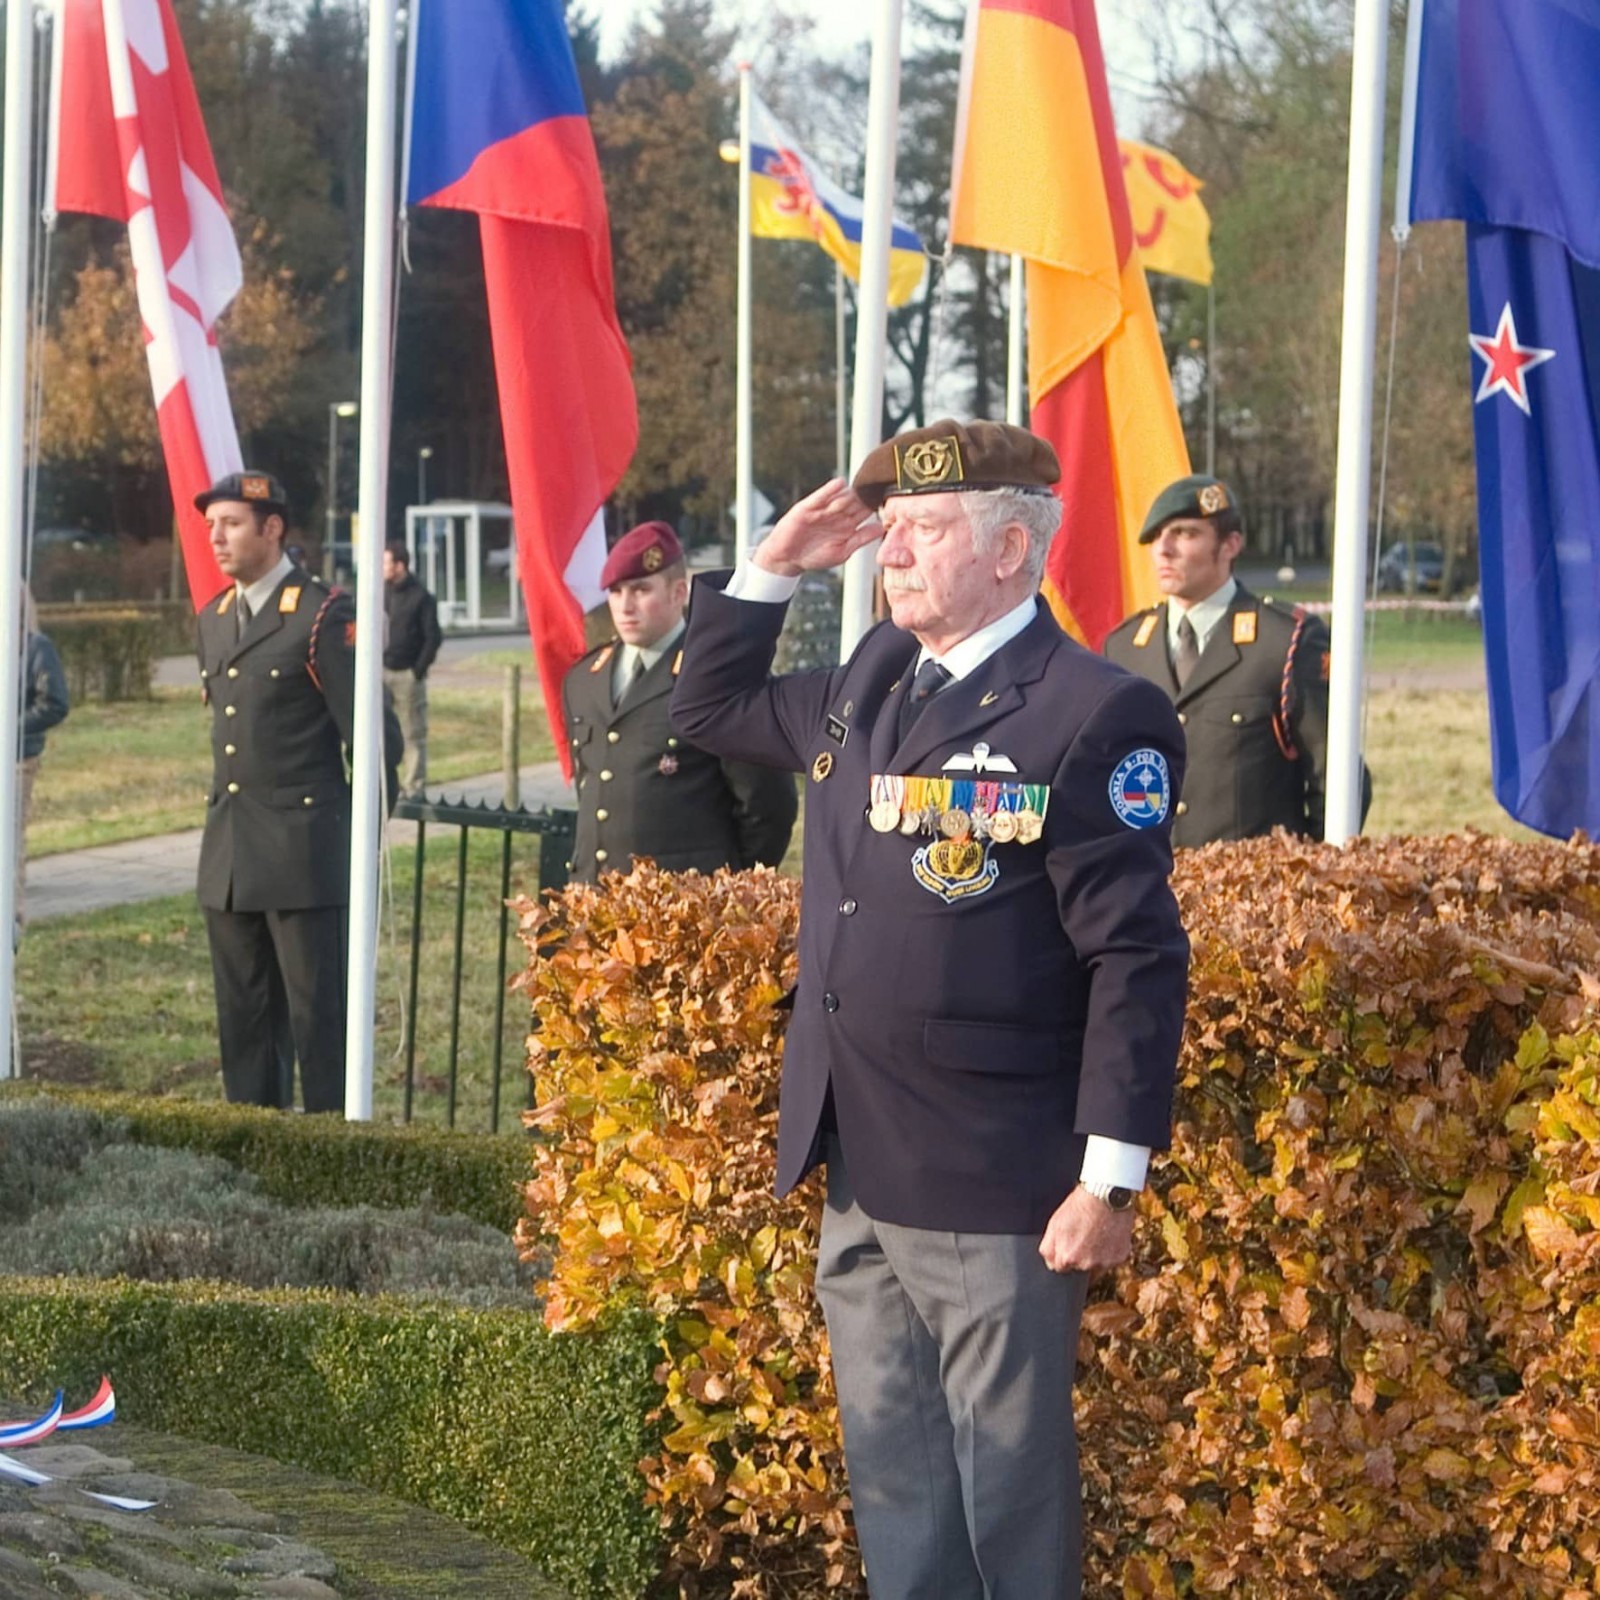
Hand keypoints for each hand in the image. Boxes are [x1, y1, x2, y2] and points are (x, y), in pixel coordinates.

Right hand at [754, 479, 879, 577]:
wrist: (788, 558)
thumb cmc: (815, 556)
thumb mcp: (843, 551)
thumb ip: (861, 538)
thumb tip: (881, 527)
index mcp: (848, 524)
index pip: (866, 510)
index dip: (877, 504)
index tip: (891, 496)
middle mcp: (838, 514)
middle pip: (856, 501)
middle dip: (867, 494)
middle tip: (881, 483)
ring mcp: (823, 509)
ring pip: (841, 497)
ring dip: (851, 492)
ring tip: (863, 485)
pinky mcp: (808, 508)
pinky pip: (820, 497)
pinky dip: (829, 490)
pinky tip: (840, 484)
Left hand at [1038, 1186, 1136, 1274]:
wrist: (1105, 1195)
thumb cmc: (1080, 1206)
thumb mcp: (1054, 1224)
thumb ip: (1048, 1249)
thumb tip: (1050, 1262)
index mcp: (1066, 1257)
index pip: (1060, 1268)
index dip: (1063, 1254)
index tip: (1068, 1244)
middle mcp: (1085, 1264)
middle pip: (1078, 1268)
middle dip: (1079, 1256)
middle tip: (1083, 1236)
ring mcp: (1104, 1263)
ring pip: (1096, 1266)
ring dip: (1095, 1255)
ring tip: (1096, 1233)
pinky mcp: (1119, 1258)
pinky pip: (1111, 1260)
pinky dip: (1109, 1251)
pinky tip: (1107, 1235)